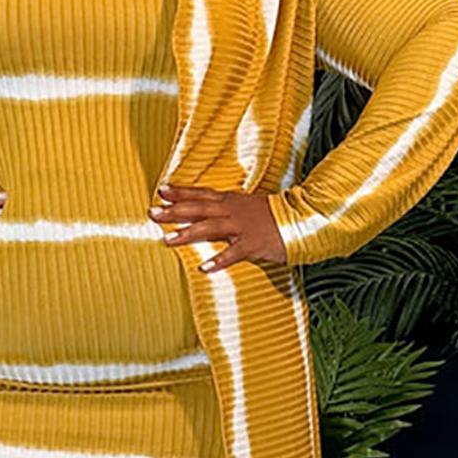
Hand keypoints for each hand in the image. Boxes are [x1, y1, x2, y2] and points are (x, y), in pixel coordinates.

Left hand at [148, 183, 286, 271]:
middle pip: (198, 209)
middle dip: (174, 211)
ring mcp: (242, 227)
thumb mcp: (247, 207)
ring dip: (188, 233)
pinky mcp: (253, 243)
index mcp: (231, 201)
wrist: (304, 219)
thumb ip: (226, 210)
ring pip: (210, 228)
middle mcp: (232, 211)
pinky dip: (219, 260)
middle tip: (153, 213)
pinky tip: (204, 267)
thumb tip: (207, 215)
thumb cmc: (274, 216)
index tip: (161, 190)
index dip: (180, 192)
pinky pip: (233, 253)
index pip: (200, 194)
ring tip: (168, 240)